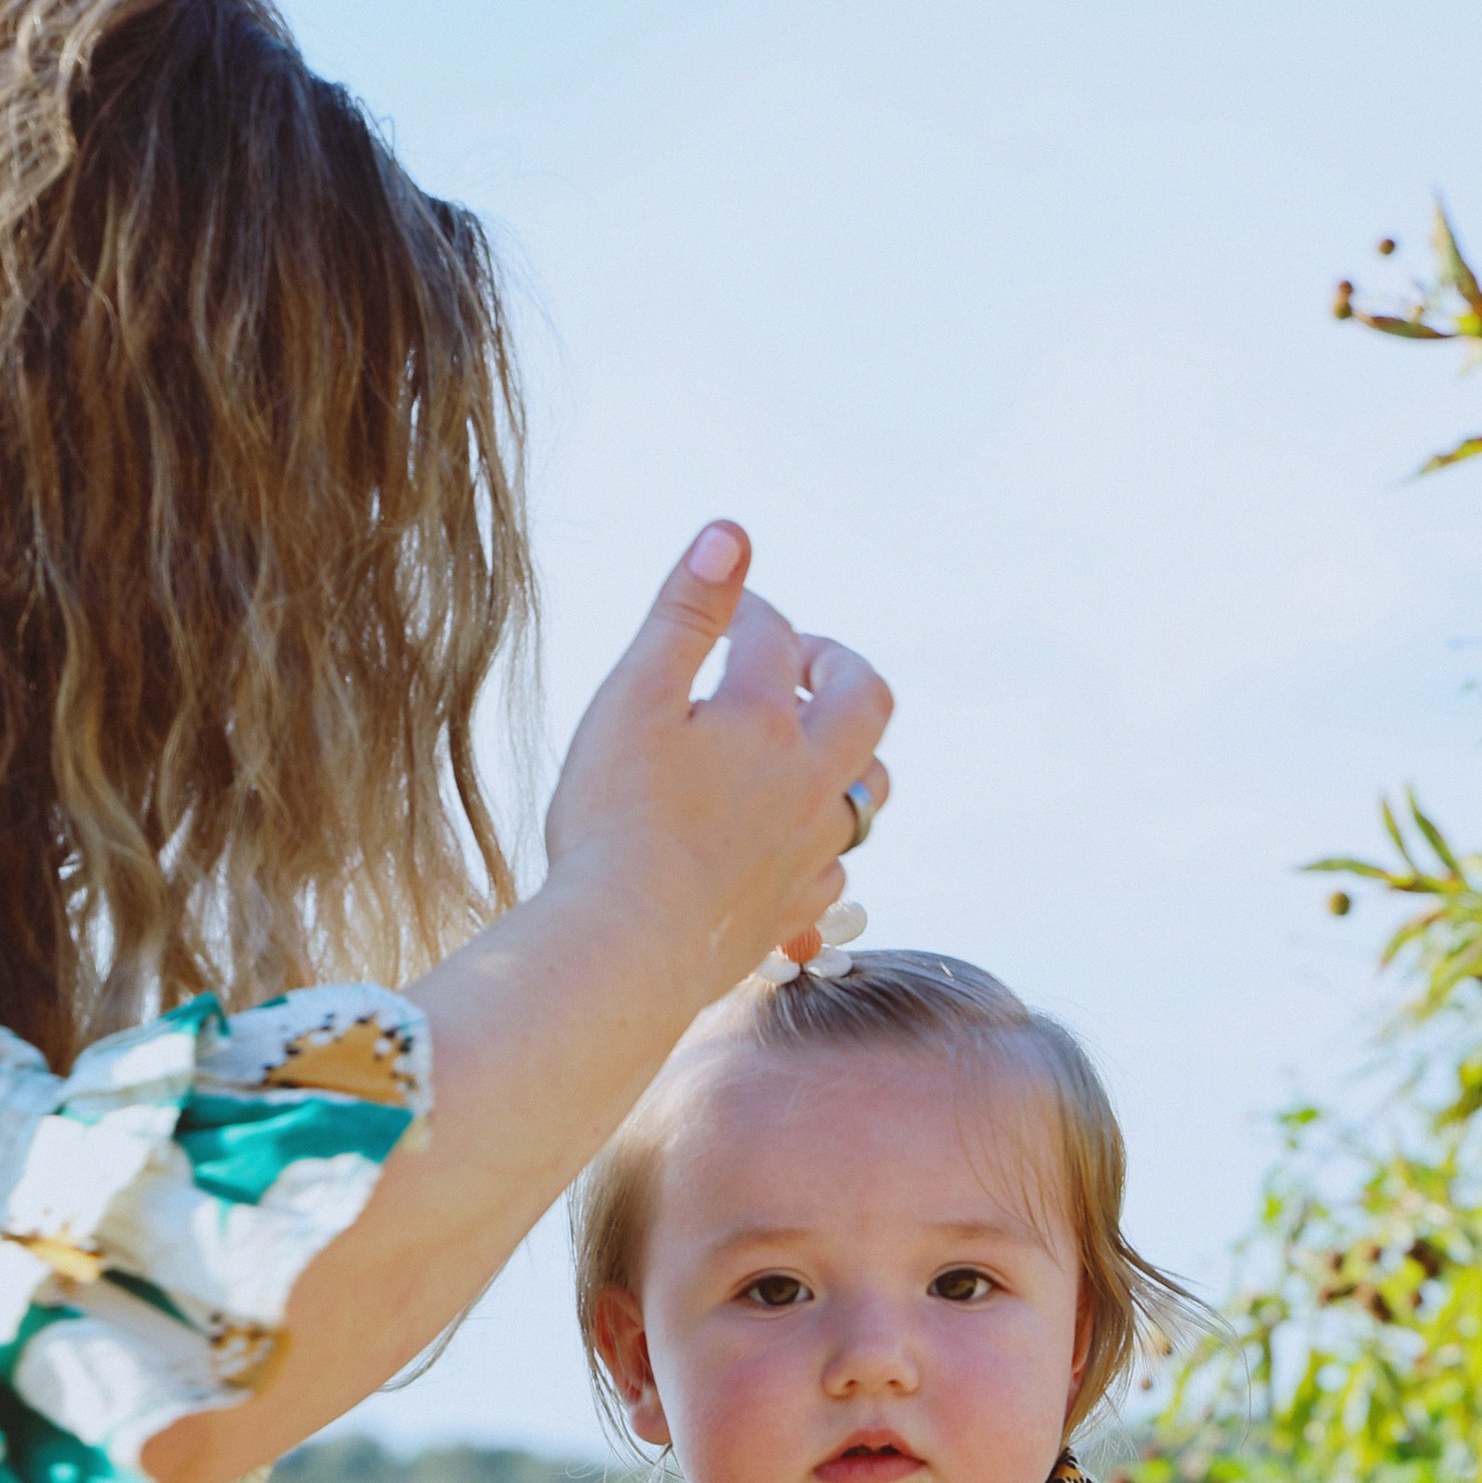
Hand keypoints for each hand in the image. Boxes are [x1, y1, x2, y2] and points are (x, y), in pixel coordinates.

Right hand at [541, 525, 892, 983]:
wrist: (624, 949)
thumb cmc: (614, 823)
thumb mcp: (633, 700)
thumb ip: (685, 613)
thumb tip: (732, 533)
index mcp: (764, 718)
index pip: (771, 635)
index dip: (746, 611)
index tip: (720, 614)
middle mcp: (806, 780)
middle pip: (864, 702)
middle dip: (838, 667)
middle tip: (800, 663)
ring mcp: (808, 850)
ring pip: (868, 790)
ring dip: (847, 757)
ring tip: (803, 752)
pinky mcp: (792, 910)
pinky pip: (835, 869)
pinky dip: (822, 843)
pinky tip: (788, 844)